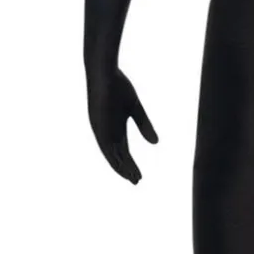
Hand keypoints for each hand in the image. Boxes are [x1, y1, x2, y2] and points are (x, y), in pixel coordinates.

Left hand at [86, 69, 158, 183]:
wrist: (104, 72)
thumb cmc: (118, 85)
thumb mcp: (135, 108)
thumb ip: (144, 125)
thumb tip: (155, 144)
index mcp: (114, 126)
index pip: (122, 150)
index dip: (130, 163)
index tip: (139, 175)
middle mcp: (105, 131)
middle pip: (117, 155)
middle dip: (127, 169)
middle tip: (137, 181)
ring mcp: (100, 130)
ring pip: (111, 155)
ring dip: (122, 168)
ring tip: (133, 179)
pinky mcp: (98, 126)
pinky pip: (105, 147)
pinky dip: (114, 158)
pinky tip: (122, 167)